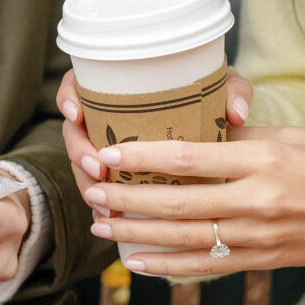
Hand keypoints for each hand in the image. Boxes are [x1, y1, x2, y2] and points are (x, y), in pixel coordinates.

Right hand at [55, 67, 252, 219]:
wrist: (214, 124)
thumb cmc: (211, 98)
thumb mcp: (222, 89)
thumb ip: (232, 91)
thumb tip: (235, 113)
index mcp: (118, 88)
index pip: (77, 86)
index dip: (68, 99)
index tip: (78, 114)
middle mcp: (105, 117)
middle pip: (75, 133)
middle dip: (78, 153)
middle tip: (95, 169)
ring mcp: (106, 147)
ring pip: (83, 167)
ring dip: (88, 187)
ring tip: (104, 206)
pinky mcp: (115, 175)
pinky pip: (99, 190)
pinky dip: (102, 205)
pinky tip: (109, 219)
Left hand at [80, 126, 304, 277]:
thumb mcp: (296, 137)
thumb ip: (244, 139)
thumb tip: (198, 133)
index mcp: (264, 161)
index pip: (189, 159)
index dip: (142, 158)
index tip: (108, 153)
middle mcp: (258, 202)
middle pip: (177, 204)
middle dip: (127, 201)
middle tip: (93, 194)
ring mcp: (259, 237)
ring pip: (184, 239)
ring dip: (137, 235)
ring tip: (102, 227)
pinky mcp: (262, 261)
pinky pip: (207, 266)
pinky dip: (169, 266)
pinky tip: (139, 263)